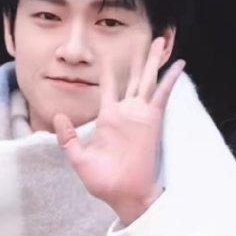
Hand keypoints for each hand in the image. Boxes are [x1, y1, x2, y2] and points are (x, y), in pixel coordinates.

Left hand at [52, 37, 185, 224]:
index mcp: (107, 118)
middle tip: (142, 40)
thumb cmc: (103, 182)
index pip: (109, 87)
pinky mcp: (152, 121)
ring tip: (158, 41)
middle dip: (137, 59)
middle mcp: (125, 113)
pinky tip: (177, 65)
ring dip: (152, 61)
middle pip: (132, 78)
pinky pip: (162, 95)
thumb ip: (67, 138)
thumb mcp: (78, 159)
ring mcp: (139, 116)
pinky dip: (170, 79)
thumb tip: (58, 116)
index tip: (107, 52)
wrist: (123, 195)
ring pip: (147, 80)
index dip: (109, 69)